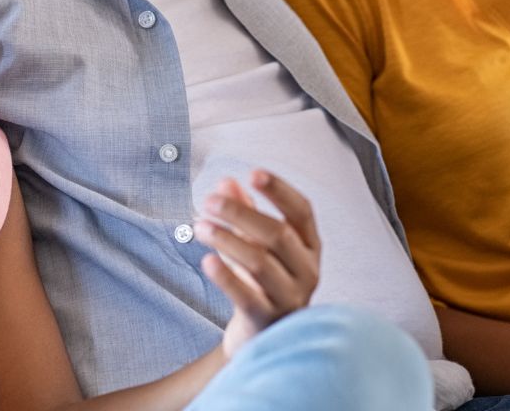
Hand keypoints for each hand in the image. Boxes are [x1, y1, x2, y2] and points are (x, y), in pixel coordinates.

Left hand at [195, 170, 320, 356]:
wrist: (262, 337)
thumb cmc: (262, 282)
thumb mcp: (257, 245)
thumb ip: (245, 213)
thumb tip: (226, 182)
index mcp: (310, 246)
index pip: (301, 211)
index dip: (279, 190)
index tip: (253, 173)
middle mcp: (307, 270)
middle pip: (277, 234)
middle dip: (241, 213)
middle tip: (209, 201)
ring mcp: (290, 297)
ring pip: (260, 262)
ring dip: (227, 240)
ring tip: (199, 226)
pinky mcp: (268, 319)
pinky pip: (246, 295)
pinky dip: (226, 277)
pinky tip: (206, 260)